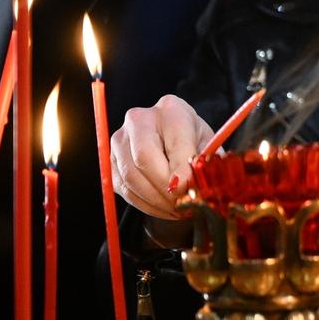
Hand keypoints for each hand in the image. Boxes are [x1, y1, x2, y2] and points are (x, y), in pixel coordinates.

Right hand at [110, 94, 214, 219]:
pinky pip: (124, 188)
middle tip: (182, 205)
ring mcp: (120, 140)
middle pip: (144, 158)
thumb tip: (202, 188)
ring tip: (176, 210)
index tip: (186, 188)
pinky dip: (145, 204)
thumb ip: (206, 163)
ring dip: (155, 200)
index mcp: (171, 109)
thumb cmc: (193, 138)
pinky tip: (163, 208)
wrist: (171, 133)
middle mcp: (139, 120)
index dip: (179, 168)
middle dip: (165, 188)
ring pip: (131, 177)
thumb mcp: (208, 144)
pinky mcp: (110, 161)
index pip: (173, 141)